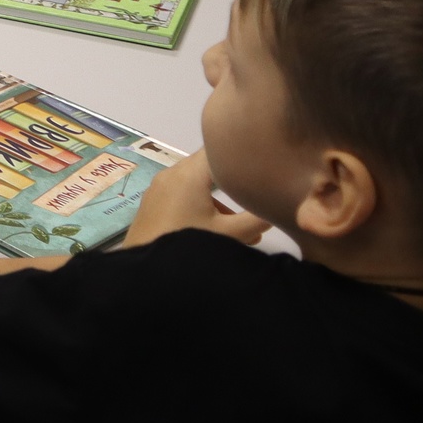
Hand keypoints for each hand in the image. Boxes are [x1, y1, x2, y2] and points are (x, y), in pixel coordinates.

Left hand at [123, 150, 269, 249]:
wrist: (145, 273)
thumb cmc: (188, 246)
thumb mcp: (230, 235)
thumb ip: (256, 219)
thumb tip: (276, 207)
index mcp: (189, 174)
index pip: (217, 148)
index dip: (238, 153)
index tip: (258, 162)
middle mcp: (171, 174)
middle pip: (207, 166)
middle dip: (231, 180)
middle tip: (255, 193)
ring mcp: (158, 188)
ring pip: (194, 184)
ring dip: (217, 199)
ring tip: (243, 228)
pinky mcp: (152, 204)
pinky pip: (180, 195)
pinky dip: (200, 205)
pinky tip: (215, 231)